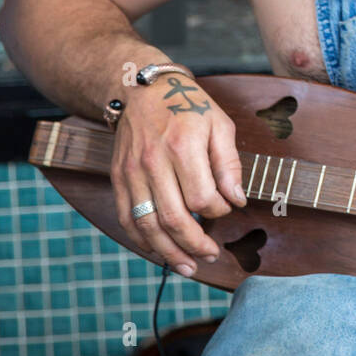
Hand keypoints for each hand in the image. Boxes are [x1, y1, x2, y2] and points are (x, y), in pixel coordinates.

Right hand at [110, 75, 245, 274]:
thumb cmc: (187, 105)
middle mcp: (153, 162)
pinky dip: (142, 240)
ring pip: (148, 226)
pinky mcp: (118, 178)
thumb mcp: (219, 124)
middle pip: (174, 219)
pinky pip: (127, 219)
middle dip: (196, 245)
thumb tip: (237, 200)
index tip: (226, 208)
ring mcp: (131, 172)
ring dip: (169, 253)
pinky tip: (160, 251)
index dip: (219, 212)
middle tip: (211, 255)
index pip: (202, 199)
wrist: (142, 89)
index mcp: (183, 146)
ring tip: (188, 266)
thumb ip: (230, 164)